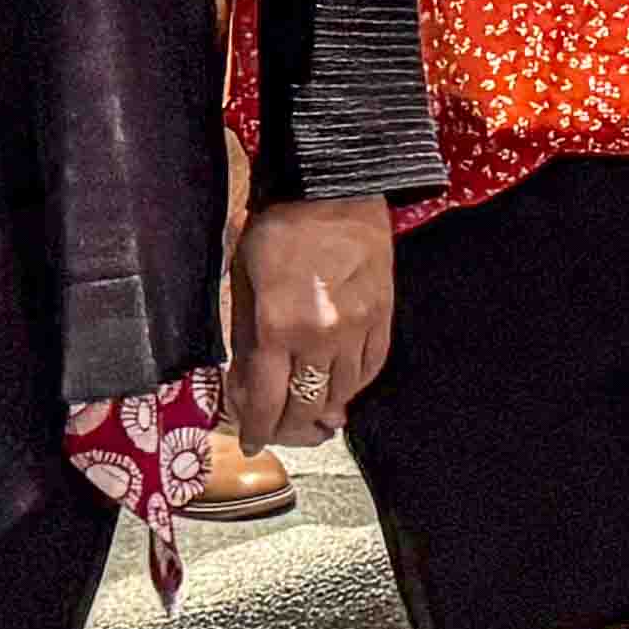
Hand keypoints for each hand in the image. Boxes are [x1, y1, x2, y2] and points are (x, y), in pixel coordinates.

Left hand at [229, 193, 394, 446]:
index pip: (268, 400)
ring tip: (308, 414)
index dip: (259, 429)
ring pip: (343, 393)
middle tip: (278, 432)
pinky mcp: (383, 317)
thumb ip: (247, 338)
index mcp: (279, 326)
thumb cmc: (278, 228)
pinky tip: (340, 388)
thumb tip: (248, 385)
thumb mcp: (244, 281)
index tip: (253, 441)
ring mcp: (358, 329)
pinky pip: (371, 368)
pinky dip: (354, 386)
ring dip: (322, 410)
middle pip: (307, 406)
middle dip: (290, 428)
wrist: (334, 188)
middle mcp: (322, 337)